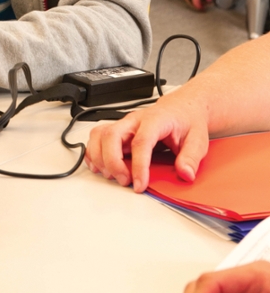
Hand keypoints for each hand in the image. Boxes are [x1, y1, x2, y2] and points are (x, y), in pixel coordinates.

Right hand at [85, 93, 209, 191]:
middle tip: (124, 181)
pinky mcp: (119, 130)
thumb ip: (191, 157)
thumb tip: (185, 174)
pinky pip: (97, 137)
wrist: (182, 108)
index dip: (139, 165)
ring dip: (100, 157)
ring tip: (112, 175)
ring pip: (100, 135)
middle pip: (112, 135)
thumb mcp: (198, 139)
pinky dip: (93, 153)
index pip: (141, 141)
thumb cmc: (186, 121)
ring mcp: (125, 124)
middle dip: (113, 162)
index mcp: (155, 119)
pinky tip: (100, 166)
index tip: (140, 184)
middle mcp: (135, 120)